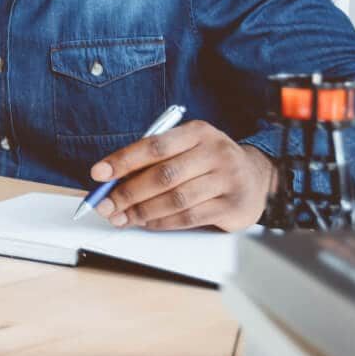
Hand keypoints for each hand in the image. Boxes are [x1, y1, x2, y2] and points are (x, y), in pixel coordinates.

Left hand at [88, 120, 274, 231]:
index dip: (123, 160)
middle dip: (127, 192)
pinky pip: (189, 217)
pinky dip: (162, 222)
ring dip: (141, 211)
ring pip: (175, 199)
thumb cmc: (210, 163)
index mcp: (198, 132)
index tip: (98, 173)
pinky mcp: (232, 205)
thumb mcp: (187, 150)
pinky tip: (146, 223)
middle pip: (162, 175)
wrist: (256, 178)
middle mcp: (215, 152)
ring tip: (121, 217)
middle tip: (105, 205)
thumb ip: (154, 160)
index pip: (154, 145)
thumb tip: (112, 180)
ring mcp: (227, 179)